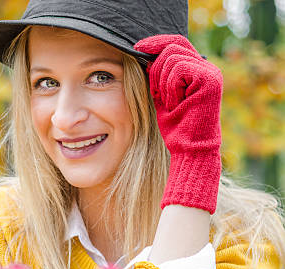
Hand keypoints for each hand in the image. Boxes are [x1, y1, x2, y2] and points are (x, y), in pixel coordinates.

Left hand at [134, 34, 221, 213]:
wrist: (188, 147)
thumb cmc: (175, 127)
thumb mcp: (161, 96)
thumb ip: (158, 76)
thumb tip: (144, 56)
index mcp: (197, 70)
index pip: (176, 43)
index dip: (156, 42)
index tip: (136, 47)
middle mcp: (207, 68)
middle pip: (172, 47)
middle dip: (156, 70)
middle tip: (158, 94)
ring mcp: (210, 72)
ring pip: (172, 58)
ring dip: (162, 82)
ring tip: (172, 102)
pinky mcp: (210, 79)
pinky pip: (178, 69)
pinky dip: (170, 87)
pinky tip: (177, 102)